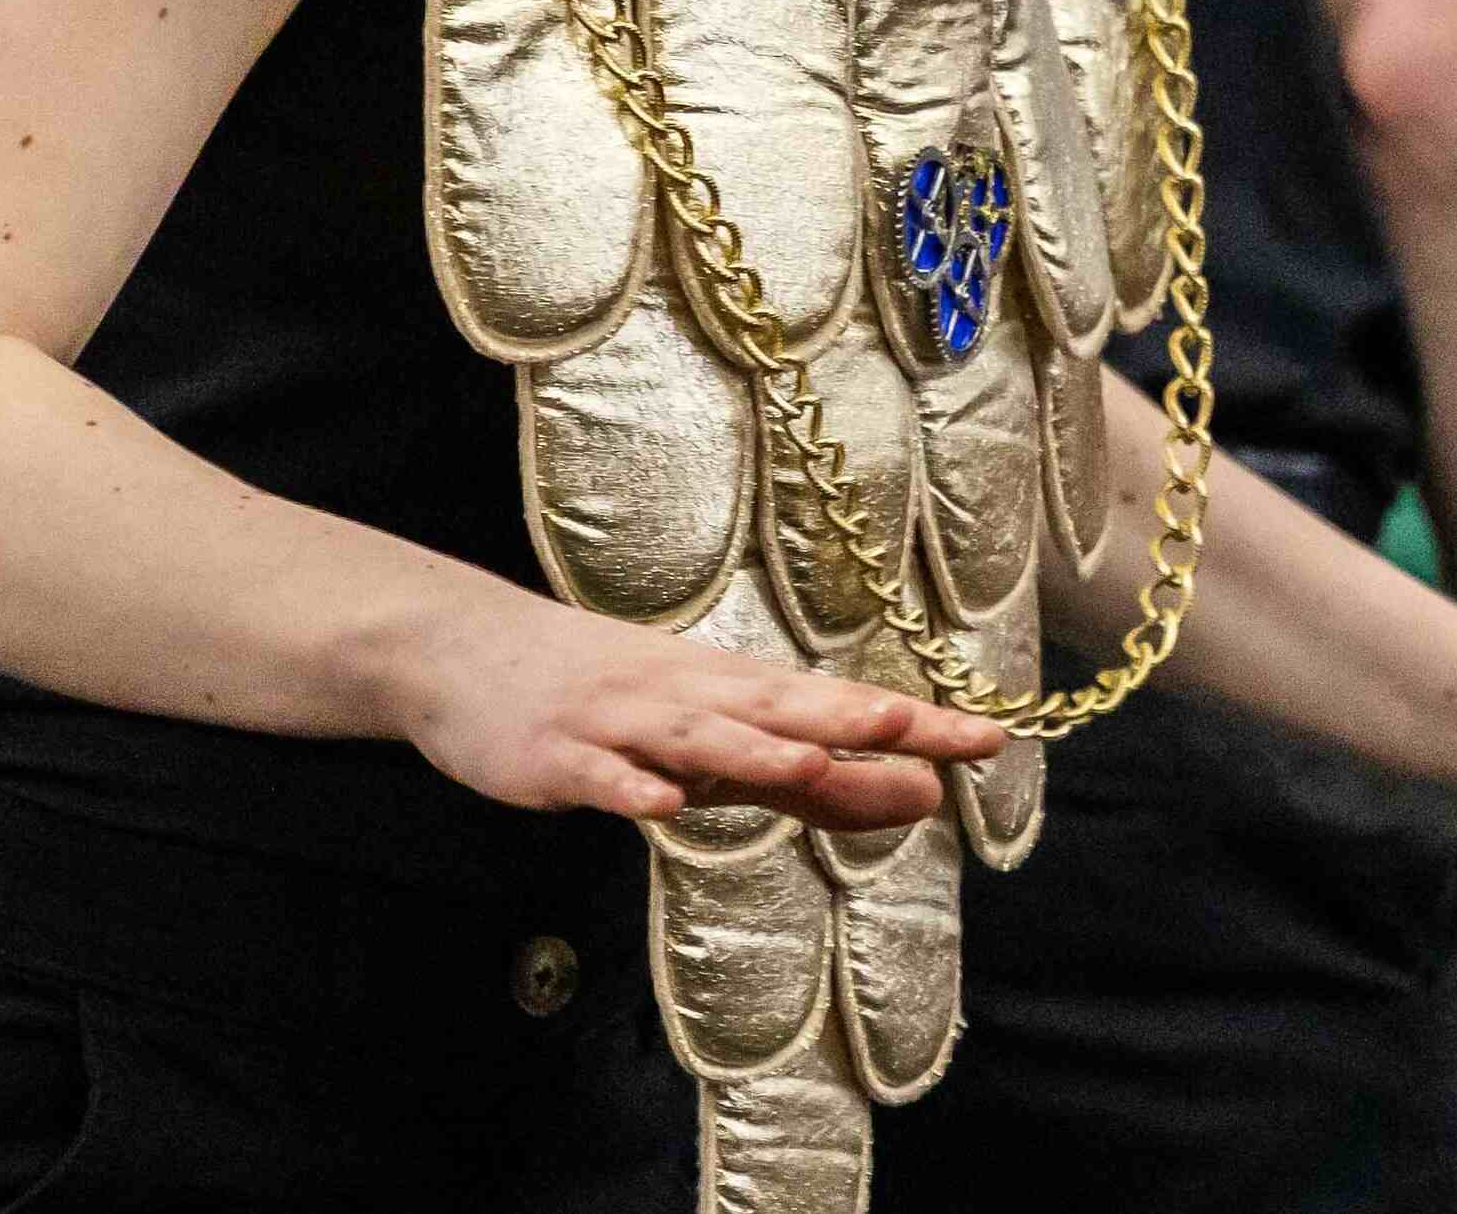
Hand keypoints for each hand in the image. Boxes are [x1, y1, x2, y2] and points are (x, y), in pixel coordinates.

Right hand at [382, 583, 1003, 829]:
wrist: (467, 652)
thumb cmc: (610, 696)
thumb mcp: (713, 732)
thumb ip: (806, 774)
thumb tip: (917, 794)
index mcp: (731, 691)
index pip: (836, 706)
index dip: (911, 723)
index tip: (989, 738)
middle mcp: (687, 697)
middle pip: (780, 708)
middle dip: (853, 720)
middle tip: (924, 730)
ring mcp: (620, 724)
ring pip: (696, 736)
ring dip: (753, 747)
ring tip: (813, 757)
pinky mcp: (556, 756)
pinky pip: (599, 775)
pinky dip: (631, 787)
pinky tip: (663, 804)